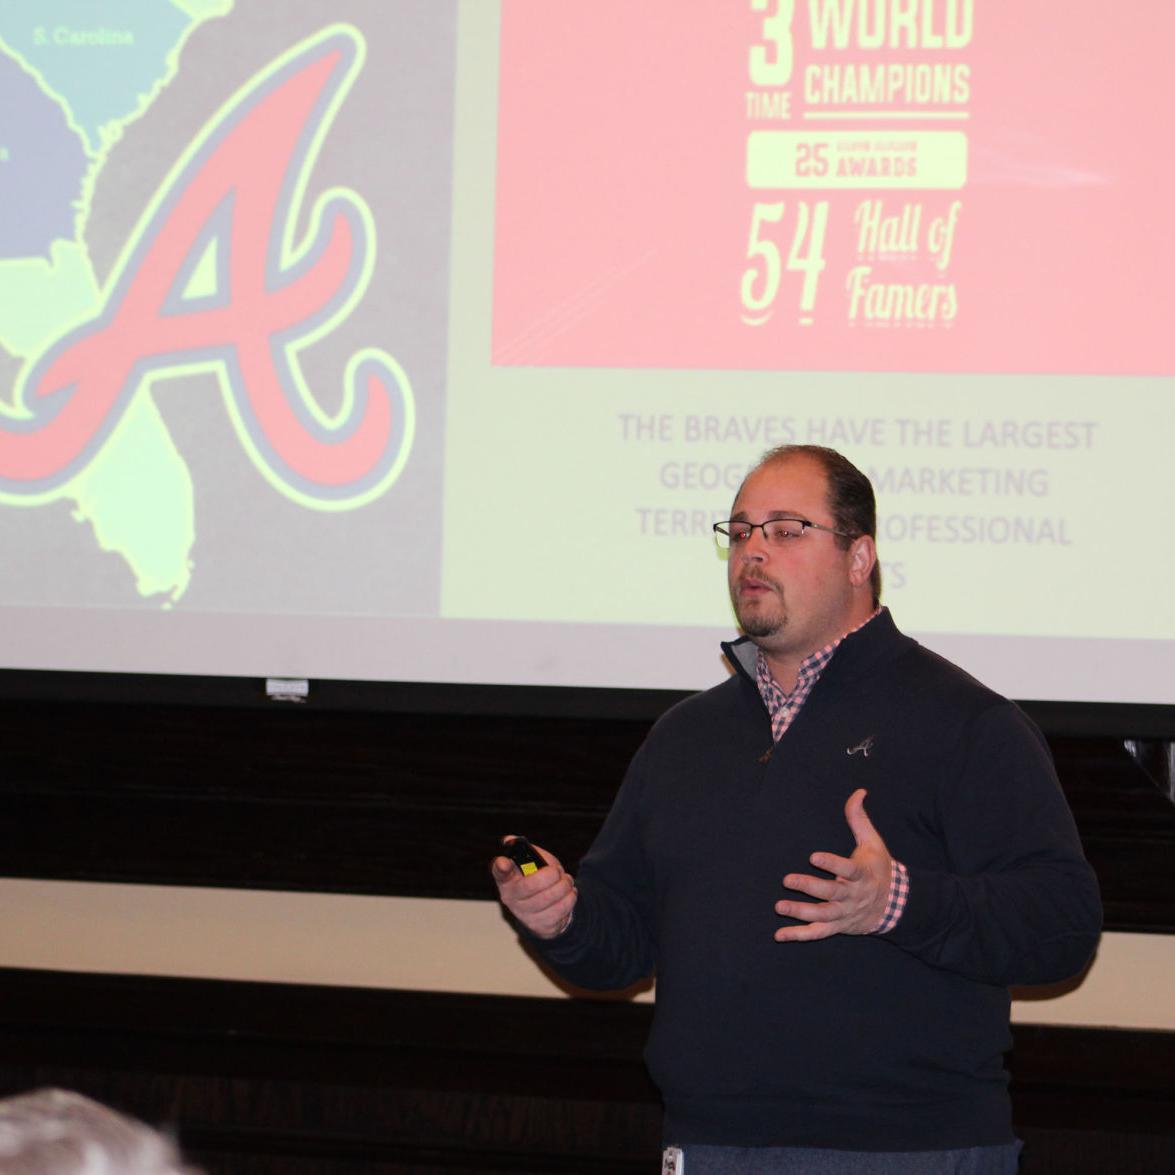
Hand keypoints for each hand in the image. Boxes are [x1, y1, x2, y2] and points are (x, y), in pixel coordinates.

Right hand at [491, 837, 576, 939]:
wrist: (548, 910)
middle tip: (557, 872)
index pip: (500, 871)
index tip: (504, 862)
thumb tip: (510, 840)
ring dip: (565, 885)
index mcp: (507, 879)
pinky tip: (568, 894)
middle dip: (552, 874)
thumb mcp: (533, 862)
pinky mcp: (539, 925)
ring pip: (550, 896)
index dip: (501, 866)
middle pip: (532, 884)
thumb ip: (526, 850)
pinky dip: (570, 897)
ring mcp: (524, 914)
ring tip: (566, 882)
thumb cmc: (538, 879)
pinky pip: (561, 908)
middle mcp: (511, 898)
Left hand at [774, 789, 891, 941]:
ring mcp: (845, 914)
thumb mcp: (873, 843)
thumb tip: (858, 791)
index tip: (813, 856)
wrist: (896, 906)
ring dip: (800, 912)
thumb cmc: (879, 869)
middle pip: (831, 894)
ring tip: (779, 906)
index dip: (831, 864)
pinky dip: (799, 935)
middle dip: (810, 887)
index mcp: (861, 874)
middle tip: (787, 879)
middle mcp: (853, 896)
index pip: (847, 870)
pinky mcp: (838, 926)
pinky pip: (817, 933)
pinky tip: (779, 935)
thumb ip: (859, 819)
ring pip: (822, 916)